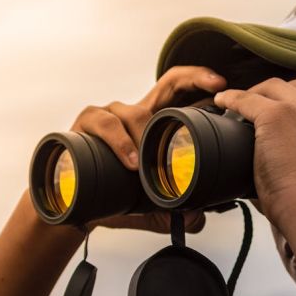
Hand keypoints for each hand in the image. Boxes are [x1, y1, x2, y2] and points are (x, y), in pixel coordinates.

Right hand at [69, 66, 226, 232]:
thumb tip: (199, 218)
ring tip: (147, 162)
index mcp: (153, 125)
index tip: (224, 86)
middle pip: (168, 82)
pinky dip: (119, 142)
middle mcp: (135, 113)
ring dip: (145, 135)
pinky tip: (129, 162)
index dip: (203, 83)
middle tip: (217, 86)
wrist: (71, 204)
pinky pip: (104, 123)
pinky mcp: (86, 122)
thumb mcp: (150, 206)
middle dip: (194, 78)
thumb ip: (177, 210)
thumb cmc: (111, 196)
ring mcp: (111, 113)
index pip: (182, 94)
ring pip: (134, 112)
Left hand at [214, 78, 295, 232]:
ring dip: (255, 94)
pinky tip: (222, 103)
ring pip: (274, 87)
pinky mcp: (277, 114)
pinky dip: (232, 99)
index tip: (286, 109)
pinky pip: (247, 99)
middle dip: (277, 94)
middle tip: (257, 106)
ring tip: (238, 105)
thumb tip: (292, 156)